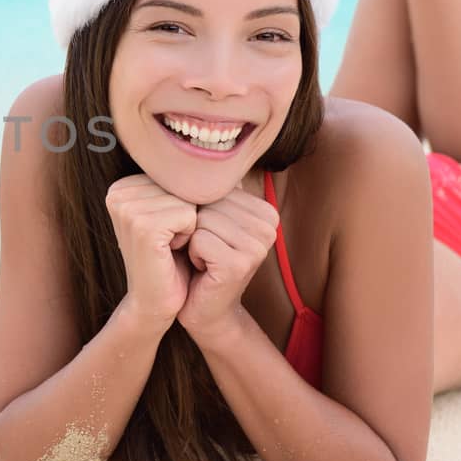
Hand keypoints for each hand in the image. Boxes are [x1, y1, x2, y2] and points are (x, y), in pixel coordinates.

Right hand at [105, 174, 197, 331]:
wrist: (155, 302)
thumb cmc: (170, 259)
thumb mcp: (174, 214)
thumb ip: (184, 183)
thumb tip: (225, 161)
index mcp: (122, 185)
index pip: (176, 174)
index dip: (183, 204)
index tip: (166, 230)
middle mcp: (117, 193)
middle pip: (181, 184)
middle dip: (188, 214)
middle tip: (169, 241)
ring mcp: (126, 208)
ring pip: (187, 199)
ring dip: (189, 226)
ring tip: (170, 246)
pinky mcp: (141, 226)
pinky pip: (188, 215)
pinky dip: (189, 235)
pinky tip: (171, 251)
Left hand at [176, 184, 279, 342]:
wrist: (203, 307)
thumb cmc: (202, 259)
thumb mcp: (211, 219)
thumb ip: (215, 190)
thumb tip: (202, 152)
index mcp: (265, 210)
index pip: (215, 188)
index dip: (199, 211)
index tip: (210, 235)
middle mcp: (269, 225)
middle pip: (207, 203)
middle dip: (194, 226)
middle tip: (205, 250)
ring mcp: (258, 245)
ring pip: (201, 220)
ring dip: (191, 240)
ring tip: (204, 258)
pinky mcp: (241, 263)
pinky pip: (198, 240)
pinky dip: (191, 254)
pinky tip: (202, 269)